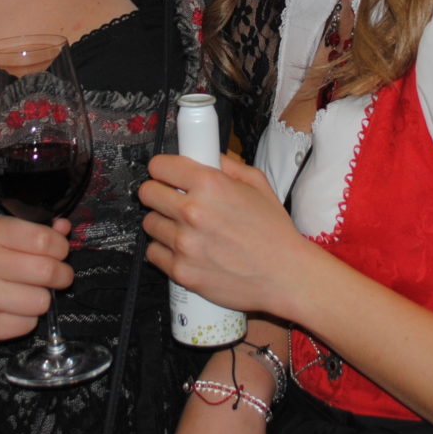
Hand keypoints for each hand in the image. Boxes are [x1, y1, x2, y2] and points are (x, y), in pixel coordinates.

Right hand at [0, 215, 72, 349]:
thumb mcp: (3, 241)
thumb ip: (37, 232)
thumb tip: (64, 227)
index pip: (44, 240)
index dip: (61, 248)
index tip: (58, 254)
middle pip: (47, 271)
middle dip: (61, 276)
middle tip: (57, 278)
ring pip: (41, 301)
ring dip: (42, 301)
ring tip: (28, 296)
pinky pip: (28, 325)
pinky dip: (27, 321)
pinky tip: (12, 313)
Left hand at [140, 153, 311, 317]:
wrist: (285, 276)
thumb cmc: (275, 231)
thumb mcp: (258, 184)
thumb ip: (227, 165)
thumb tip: (204, 157)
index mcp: (209, 184)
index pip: (159, 166)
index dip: (162, 169)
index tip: (166, 175)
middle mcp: (192, 212)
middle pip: (147, 193)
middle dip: (158, 193)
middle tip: (172, 200)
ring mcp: (184, 244)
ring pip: (149, 224)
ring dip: (162, 223)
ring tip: (183, 228)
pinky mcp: (181, 272)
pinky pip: (154, 253)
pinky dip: (165, 251)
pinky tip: (184, 249)